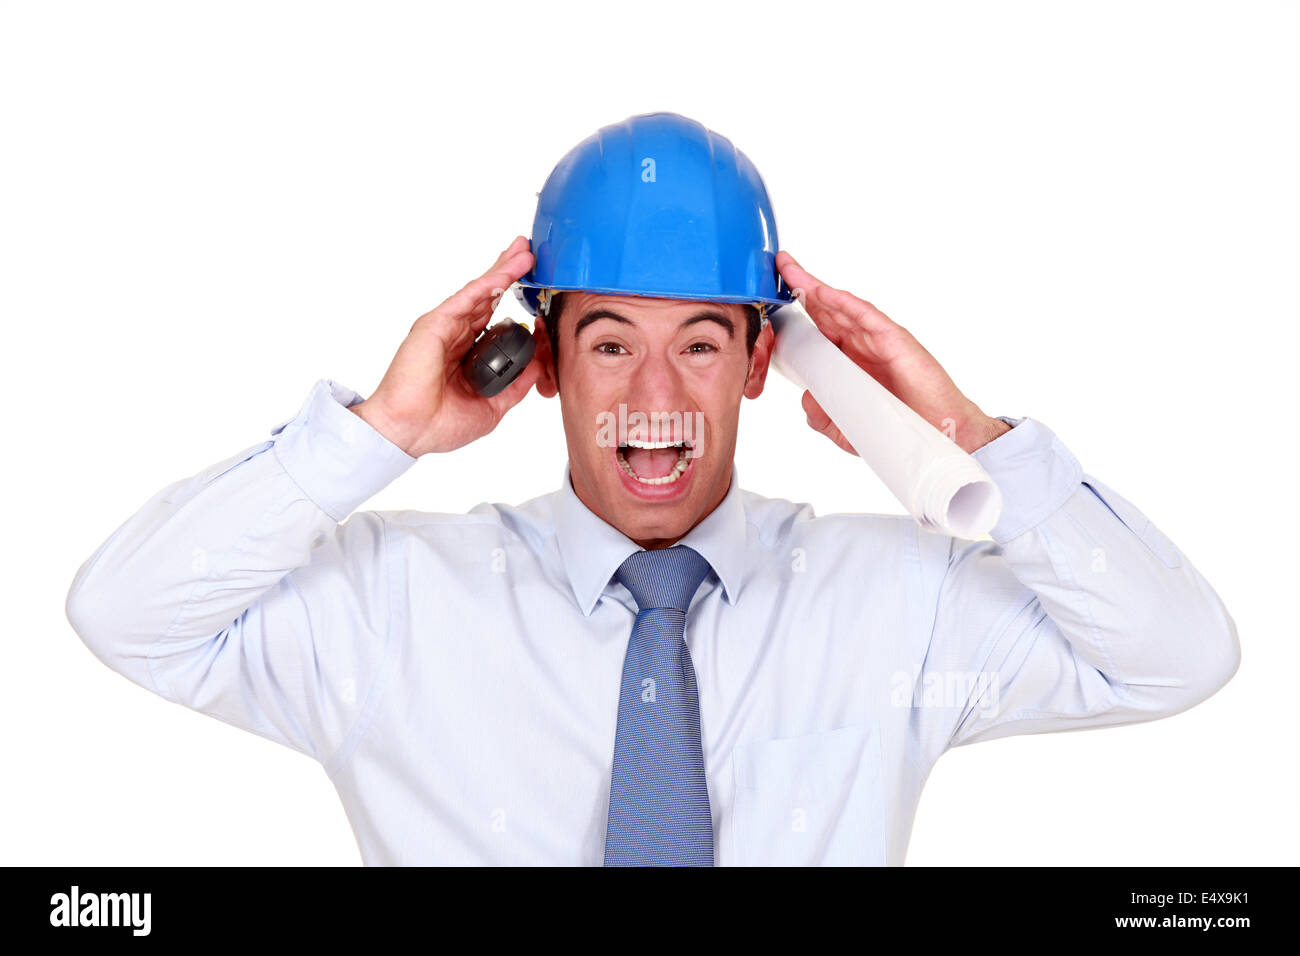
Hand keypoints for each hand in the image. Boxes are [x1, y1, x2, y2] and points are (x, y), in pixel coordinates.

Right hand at [350, 236, 541, 456]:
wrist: (409, 431)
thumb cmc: (438, 424)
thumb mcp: (491, 407)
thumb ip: (515, 386)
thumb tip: (539, 368)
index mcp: (466, 353)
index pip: (494, 319)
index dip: (514, 302)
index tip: (536, 290)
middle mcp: (456, 335)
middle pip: (487, 297)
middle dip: (509, 272)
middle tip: (530, 253)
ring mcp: (445, 328)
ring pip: (479, 292)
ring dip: (503, 270)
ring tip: (524, 252)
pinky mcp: (435, 325)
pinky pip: (466, 299)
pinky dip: (487, 284)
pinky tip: (505, 273)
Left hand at [774, 251, 1009, 454]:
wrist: (937, 437)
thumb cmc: (897, 429)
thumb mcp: (846, 429)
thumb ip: (821, 415)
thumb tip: (805, 396)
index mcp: (845, 362)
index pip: (813, 332)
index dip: (791, 316)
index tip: (766, 302)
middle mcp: (859, 346)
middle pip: (823, 310)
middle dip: (798, 287)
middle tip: (777, 266)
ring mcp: (876, 340)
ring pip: (840, 307)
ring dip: (814, 288)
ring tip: (790, 270)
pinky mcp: (894, 340)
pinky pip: (866, 317)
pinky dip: (844, 303)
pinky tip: (822, 292)